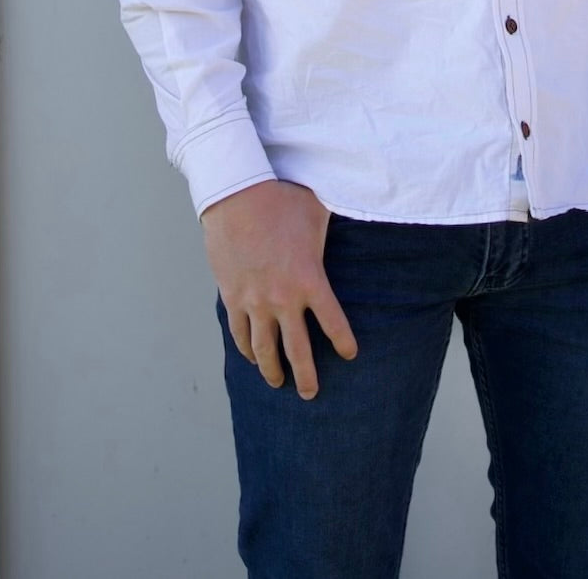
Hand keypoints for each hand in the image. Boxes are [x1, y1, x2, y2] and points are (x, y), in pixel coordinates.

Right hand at [201, 179, 357, 397]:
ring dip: (272, 369)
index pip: (333, 322)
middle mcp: (283, 298)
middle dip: (305, 376)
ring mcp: (254, 301)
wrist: (235, 194)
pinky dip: (246, 349)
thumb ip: (333, 225)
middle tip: (310, 394)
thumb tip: (354, 208)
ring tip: (278, 382)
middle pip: (297, 350)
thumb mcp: (317, 210)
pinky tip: (251, 357)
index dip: (343, 342)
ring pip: (263, 349)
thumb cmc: (280, 199)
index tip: (349, 355)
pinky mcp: (232, 296)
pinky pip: (240, 333)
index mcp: (310, 279)